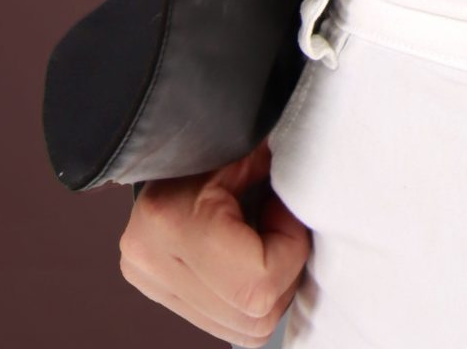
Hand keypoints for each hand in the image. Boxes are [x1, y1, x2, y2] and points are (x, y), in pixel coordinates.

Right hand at [118, 140, 310, 341]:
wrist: (158, 142)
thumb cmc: (208, 138)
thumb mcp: (245, 145)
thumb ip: (278, 174)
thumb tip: (313, 200)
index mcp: (171, 223)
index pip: (258, 283)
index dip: (290, 248)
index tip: (286, 209)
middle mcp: (153, 265)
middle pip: (256, 313)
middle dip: (286, 271)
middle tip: (280, 222)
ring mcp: (153, 286)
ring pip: (248, 329)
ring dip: (272, 289)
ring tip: (264, 238)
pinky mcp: (160, 295)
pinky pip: (231, 325)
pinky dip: (253, 298)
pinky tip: (249, 258)